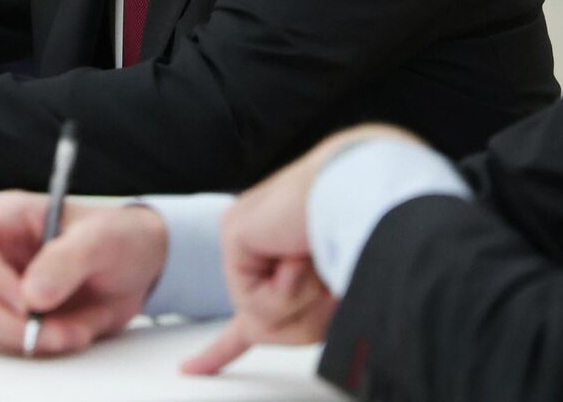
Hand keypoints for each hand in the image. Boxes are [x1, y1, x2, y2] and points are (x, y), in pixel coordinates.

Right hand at [0, 194, 168, 356]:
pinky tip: (72, 333)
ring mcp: (0, 290)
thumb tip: (30, 295)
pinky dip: (40, 348)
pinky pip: (6, 345)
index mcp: (6, 218)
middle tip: (52, 330)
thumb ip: (66, 259)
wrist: (140, 268)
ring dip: (28, 339)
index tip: (24, 299)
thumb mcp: (102, 238)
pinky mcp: (13, 319)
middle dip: (8, 322)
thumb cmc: (118, 237)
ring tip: (74, 331)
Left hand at [186, 124, 414, 374]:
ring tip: (320, 260)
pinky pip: (254, 302)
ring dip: (301, 305)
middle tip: (331, 279)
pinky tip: (299, 256)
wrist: (370, 194)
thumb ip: (292, 323)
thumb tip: (250, 330)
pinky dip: (287, 293)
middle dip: (303, 321)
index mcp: (285, 255)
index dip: (223, 347)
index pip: (252, 306)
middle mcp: (261, 244)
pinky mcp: (235, 232)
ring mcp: (244, 235)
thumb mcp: (333, 302)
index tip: (192, 368)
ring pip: (260, 318)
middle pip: (266, 325)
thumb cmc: (366, 238)